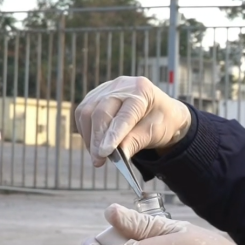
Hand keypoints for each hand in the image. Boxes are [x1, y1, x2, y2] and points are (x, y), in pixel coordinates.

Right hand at [75, 76, 191, 166]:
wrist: (161, 113)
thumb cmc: (161, 121)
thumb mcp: (154, 133)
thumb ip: (135, 142)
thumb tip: (118, 155)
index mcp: (142, 90)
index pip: (124, 115)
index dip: (113, 134)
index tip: (104, 152)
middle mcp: (122, 85)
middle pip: (101, 111)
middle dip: (97, 139)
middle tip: (98, 160)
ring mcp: (107, 88)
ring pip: (87, 112)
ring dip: (89, 137)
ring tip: (97, 155)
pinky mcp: (96, 95)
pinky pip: (83, 113)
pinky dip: (86, 131)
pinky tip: (94, 144)